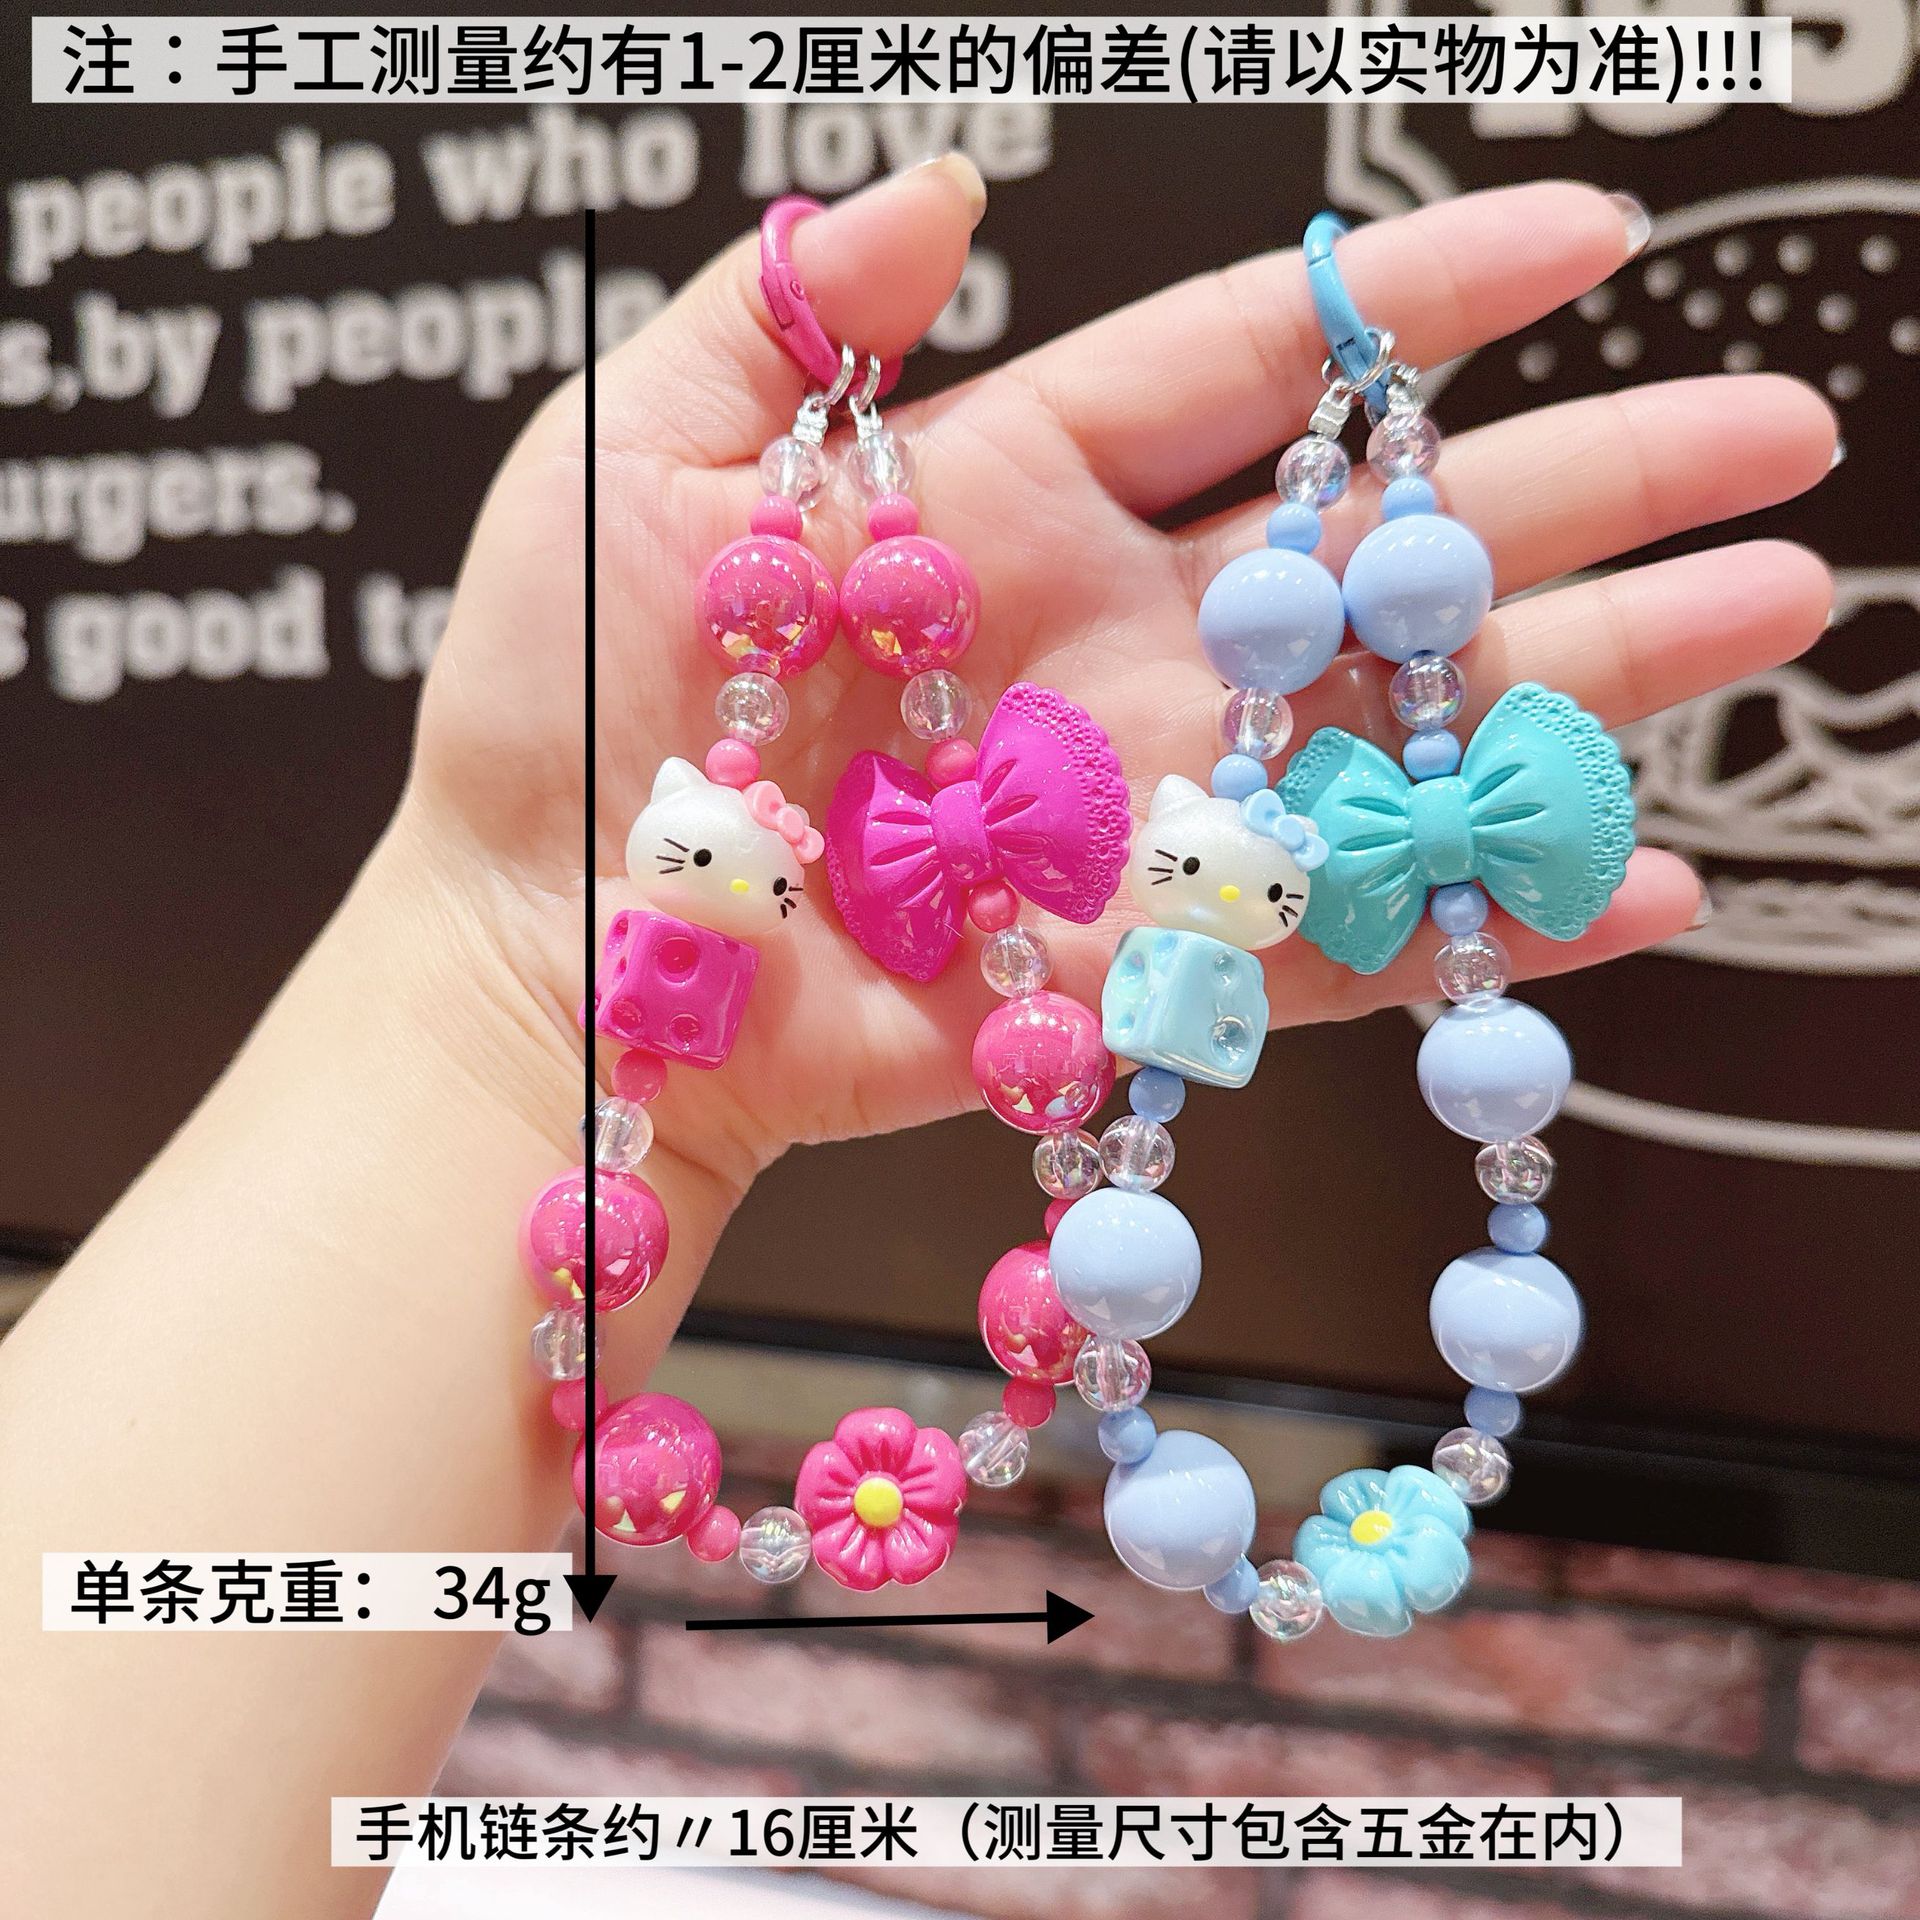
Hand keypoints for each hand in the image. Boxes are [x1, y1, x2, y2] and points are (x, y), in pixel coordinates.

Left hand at [409, 160, 1834, 1208]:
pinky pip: (1327, 947)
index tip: (1590, 232)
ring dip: (1584, 685)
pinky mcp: (1134, 970)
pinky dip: (1473, 928)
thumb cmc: (558, 710)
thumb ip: (793, 318)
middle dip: (1581, 485)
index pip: (1254, 368)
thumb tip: (948, 181)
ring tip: (1773, 614)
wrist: (542, 961)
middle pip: (1380, 549)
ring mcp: (1138, 812)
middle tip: (1776, 435)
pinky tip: (1634, 884)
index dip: (1417, 301)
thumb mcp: (632, 456)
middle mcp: (1111, 642)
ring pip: (1394, 736)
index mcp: (1012, 494)